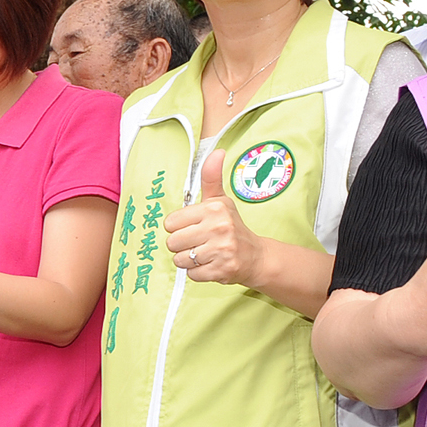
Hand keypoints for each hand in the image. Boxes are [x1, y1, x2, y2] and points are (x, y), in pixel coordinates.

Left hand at [164, 151, 264, 287]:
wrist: (256, 256)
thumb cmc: (231, 227)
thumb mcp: (220, 201)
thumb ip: (211, 178)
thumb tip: (216, 151)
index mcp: (214, 209)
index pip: (170, 223)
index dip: (179, 227)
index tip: (194, 227)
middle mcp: (219, 227)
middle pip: (172, 243)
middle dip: (182, 245)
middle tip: (200, 242)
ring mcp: (221, 250)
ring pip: (180, 260)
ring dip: (189, 260)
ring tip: (205, 253)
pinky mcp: (222, 270)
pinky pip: (191, 274)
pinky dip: (198, 272)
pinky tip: (211, 264)